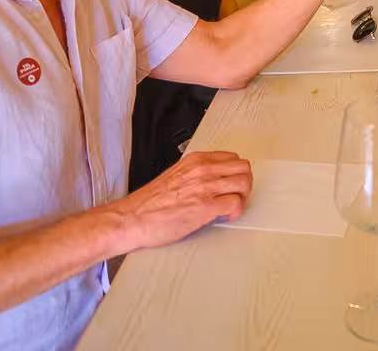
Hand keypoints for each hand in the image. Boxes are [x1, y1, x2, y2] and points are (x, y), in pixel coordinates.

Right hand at [110, 150, 253, 251]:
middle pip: (244, 168)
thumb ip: (195, 174)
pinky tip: (227, 217)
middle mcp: (202, 169)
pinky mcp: (205, 206)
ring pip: (244, 183)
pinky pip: (235, 203)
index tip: (231, 185)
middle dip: (245, 184)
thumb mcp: (175, 175)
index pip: (233, 158)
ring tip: (232, 208)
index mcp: (195, 160)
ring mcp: (205, 187)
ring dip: (243, 197)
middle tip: (237, 197)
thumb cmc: (149, 203)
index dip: (236, 173)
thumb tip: (211, 181)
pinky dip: (237, 211)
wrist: (132, 219)